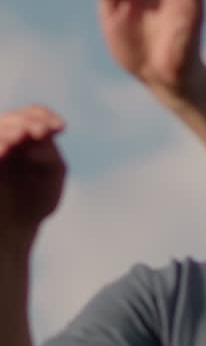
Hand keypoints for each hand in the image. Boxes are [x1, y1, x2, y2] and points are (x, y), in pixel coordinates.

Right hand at [0, 106, 65, 239]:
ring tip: (20, 138)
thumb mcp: (52, 174)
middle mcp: (8, 139)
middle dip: (27, 123)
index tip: (60, 128)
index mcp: (27, 137)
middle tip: (40, 133)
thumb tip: (33, 140)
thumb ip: (47, 154)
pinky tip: (5, 150)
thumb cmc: (36, 201)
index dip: (43, 115)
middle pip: (13, 119)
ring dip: (10, 131)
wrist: (12, 230)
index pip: (32, 114)